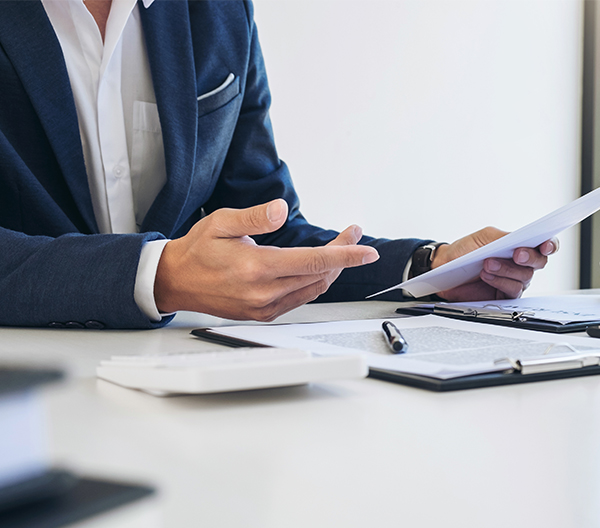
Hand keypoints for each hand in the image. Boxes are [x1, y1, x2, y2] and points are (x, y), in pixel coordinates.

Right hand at [154, 199, 378, 320]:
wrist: (176, 281)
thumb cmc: (197, 250)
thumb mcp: (221, 222)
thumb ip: (254, 216)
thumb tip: (282, 210)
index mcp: (256, 268)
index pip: (313, 261)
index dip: (345, 255)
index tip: (367, 251)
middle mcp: (264, 292)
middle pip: (319, 274)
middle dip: (342, 255)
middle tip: (352, 235)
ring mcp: (264, 307)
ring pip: (313, 289)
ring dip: (331, 269)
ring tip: (339, 248)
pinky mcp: (262, 314)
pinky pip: (299, 299)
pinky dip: (315, 283)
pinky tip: (318, 269)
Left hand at [431, 227, 558, 301]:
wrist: (445, 267)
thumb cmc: (465, 251)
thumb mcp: (485, 237)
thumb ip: (504, 237)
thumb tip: (521, 239)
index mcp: (519, 245)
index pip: (543, 245)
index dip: (550, 245)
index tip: (545, 245)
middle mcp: (520, 263)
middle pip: (539, 262)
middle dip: (529, 257)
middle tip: (516, 254)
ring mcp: (513, 279)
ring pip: (524, 277)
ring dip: (507, 269)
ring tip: (487, 264)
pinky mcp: (504, 294)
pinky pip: (512, 290)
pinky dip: (499, 282)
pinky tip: (486, 275)